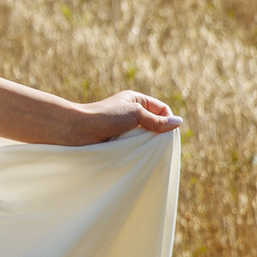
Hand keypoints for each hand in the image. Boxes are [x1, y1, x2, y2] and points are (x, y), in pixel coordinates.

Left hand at [66, 90, 181, 143]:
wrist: (77, 129)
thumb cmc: (105, 117)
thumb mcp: (135, 113)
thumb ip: (156, 120)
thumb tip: (178, 122)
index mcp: (136, 100)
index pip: (162, 109)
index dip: (168, 120)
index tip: (169, 133)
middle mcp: (131, 112)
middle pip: (154, 123)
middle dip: (159, 133)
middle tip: (161, 145)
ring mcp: (124, 127)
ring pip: (144, 136)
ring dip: (147, 143)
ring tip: (148, 151)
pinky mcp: (117, 140)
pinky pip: (133, 146)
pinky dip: (137, 150)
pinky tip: (139, 156)